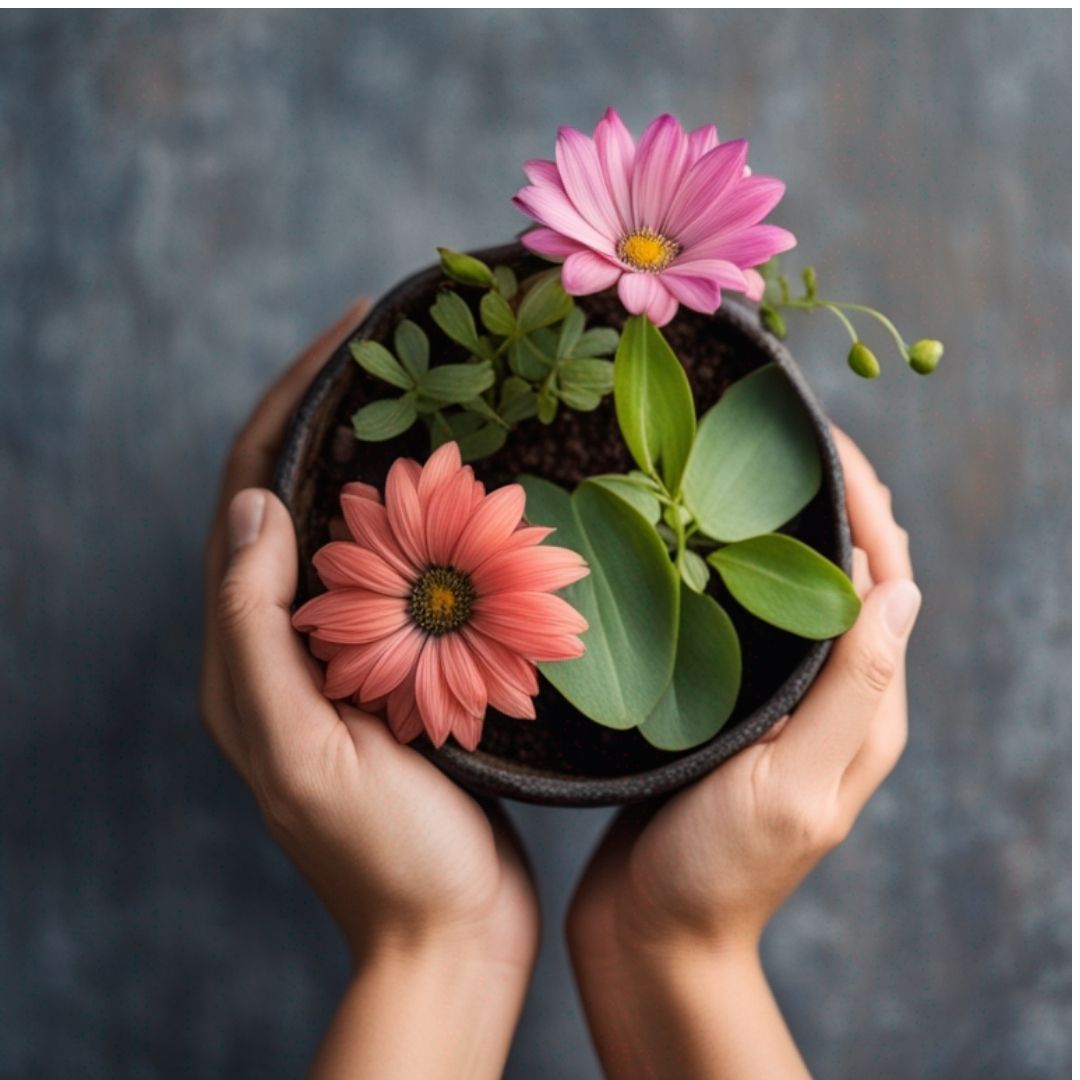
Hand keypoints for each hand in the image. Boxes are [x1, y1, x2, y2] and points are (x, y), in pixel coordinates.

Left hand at [199, 299, 538, 1077]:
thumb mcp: (302, 751)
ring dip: (391, 459)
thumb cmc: (383, 857)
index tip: (347, 331)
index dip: (288, 402)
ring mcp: (351, 655)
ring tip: (447, 399)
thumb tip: (252, 506)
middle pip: (297, 494)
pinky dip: (437, 523)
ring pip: (358, 529)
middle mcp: (289, 642)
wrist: (450, 933)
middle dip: (337, 410)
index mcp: (248, 652)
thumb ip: (257, 634)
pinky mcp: (406, 672)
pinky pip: (410, 576)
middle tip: (403, 346)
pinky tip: (482, 496)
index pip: (248, 493)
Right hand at [565, 428, 920, 1078]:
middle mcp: (833, 702)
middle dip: (837, 505)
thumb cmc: (719, 867)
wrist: (652, 930)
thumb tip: (899, 590)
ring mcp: (782, 706)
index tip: (831, 442)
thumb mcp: (796, 782)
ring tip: (751, 476)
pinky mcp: (733, 712)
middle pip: (850, 582)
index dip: (869, 508)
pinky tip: (704, 550)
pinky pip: (752, 627)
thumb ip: (853, 690)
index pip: (886, 586)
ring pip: (799, 598)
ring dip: (790, 534)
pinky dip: (744, 576)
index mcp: (866, 713)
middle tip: (789, 441)